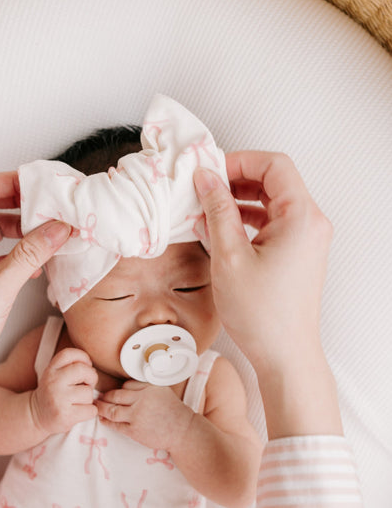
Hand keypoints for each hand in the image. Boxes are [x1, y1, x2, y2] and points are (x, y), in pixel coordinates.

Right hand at [31, 348, 97, 434]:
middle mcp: (53, 382)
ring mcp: (58, 399)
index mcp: (51, 370)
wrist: (36, 418)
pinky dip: (90, 411)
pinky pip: (91, 409)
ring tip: (78, 401)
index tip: (86, 366)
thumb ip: (70, 367)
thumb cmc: (53, 394)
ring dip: (89, 398)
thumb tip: (92, 369)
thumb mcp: (55, 375)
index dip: (83, 357)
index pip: (68, 354)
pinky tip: (79, 412)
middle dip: (92, 377)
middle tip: (88, 385)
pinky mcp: (65, 416)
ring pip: (88, 392)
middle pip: (83, 370)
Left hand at [96, 380, 193, 450]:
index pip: (126, 385)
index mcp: (148, 387)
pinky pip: (116, 425)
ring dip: (101, 408)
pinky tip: (102, 418)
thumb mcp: (161, 389)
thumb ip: (144, 386)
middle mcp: (142, 400)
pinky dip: (107, 421)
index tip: (111, 391)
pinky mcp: (135, 431)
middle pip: (115, 396)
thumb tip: (124, 386)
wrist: (182, 430)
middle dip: (104, 396)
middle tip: (96, 396)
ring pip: (112, 410)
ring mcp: (137, 416)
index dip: (118, 389)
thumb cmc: (172, 409)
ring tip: (96, 406)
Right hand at [193, 152, 332, 371]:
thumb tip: (206, 178)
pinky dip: (246, 220)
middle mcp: (310, 224)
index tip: (211, 170)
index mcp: (301, 217)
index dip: (240, 161)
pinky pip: (271, 223)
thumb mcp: (229, 255)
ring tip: (208, 208)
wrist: (284, 355)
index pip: (274, 166)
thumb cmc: (262, 314)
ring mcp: (305, 239)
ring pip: (271, 202)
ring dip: (239, 200)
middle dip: (236, 179)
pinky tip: (220, 229)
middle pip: (274, 181)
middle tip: (206, 186)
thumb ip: (217, 210)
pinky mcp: (296, 253)